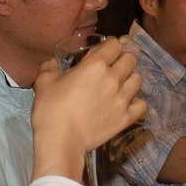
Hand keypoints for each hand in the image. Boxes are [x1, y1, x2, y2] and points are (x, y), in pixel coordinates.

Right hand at [31, 39, 143, 181]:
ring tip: (121, 84)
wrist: (61, 141)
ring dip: (130, 79)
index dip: (111, 45)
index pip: (115, 44)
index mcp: (96, 65)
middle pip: (131, 59)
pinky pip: (141, 104)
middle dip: (123, 59)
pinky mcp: (126, 117)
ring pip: (138, 80)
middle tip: (113, 66)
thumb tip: (52, 62)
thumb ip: (50, 67)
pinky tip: (127, 103)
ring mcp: (123, 98)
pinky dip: (136, 102)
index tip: (104, 51)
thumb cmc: (51, 109)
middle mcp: (114, 78)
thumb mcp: (44, 83)